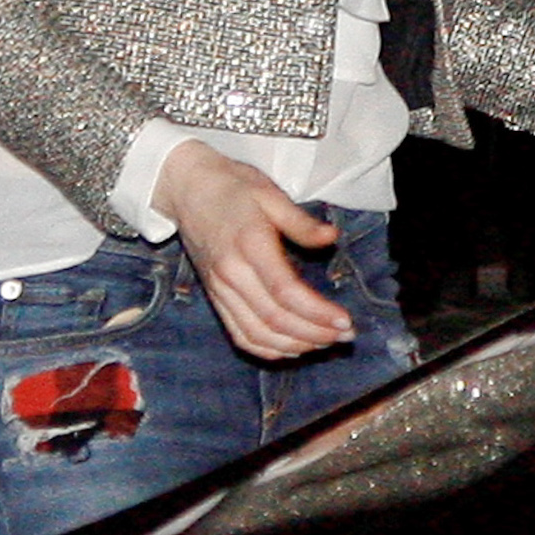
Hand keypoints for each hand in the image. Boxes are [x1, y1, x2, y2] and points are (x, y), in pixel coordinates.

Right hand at [153, 141, 353, 360]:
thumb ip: (301, 222)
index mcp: (249, 244)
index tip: (344, 321)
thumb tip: (332, 237)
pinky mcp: (214, 297)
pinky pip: (240, 334)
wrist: (188, 188)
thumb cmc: (233, 186)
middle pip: (275, 319)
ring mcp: (220, 289)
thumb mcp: (271, 194)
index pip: (286, 292)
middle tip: (345, 335)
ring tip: (326, 342)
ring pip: (258, 334)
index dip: (317, 313)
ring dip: (295, 346)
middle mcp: (232, 273)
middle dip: (315, 334)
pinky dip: (267, 349)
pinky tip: (292, 347)